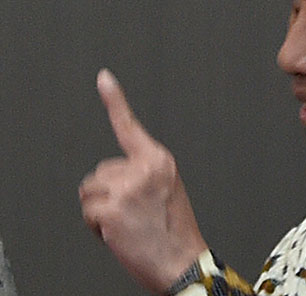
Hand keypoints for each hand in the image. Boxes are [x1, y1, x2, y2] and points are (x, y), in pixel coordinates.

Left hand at [79, 69, 207, 293]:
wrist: (183, 262)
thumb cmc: (176, 232)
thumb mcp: (168, 191)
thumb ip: (143, 174)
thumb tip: (115, 177)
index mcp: (160, 161)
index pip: (130, 127)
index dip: (114, 100)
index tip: (104, 78)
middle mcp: (144, 169)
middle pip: (101, 170)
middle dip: (108, 192)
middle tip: (132, 213)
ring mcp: (126, 188)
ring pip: (90, 191)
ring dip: (101, 210)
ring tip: (127, 223)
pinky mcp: (111, 208)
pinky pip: (88, 212)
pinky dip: (96, 227)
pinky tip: (119, 233)